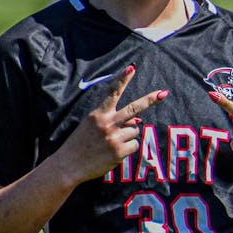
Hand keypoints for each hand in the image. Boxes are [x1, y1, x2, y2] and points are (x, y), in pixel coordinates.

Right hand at [58, 65, 167, 181]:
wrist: (68, 165)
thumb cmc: (81, 143)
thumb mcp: (91, 125)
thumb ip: (113, 120)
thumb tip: (138, 120)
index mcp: (98, 114)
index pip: (112, 93)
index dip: (122, 80)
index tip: (132, 68)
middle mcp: (107, 123)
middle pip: (134, 109)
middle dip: (150, 100)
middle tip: (163, 93)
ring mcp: (114, 137)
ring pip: (135, 130)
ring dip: (128, 135)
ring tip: (111, 142)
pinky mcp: (119, 151)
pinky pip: (135, 145)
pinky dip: (128, 148)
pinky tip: (114, 152)